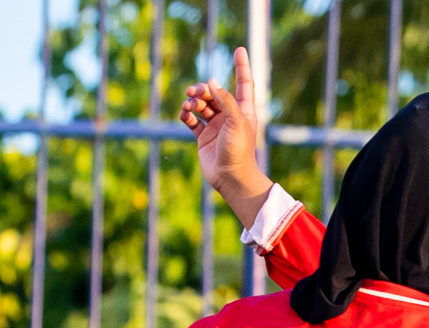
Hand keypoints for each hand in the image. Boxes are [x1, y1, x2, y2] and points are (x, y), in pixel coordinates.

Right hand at [180, 46, 271, 224]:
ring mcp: (216, 126)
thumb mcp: (236, 121)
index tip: (239, 49)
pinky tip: (184, 115)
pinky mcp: (203, 137)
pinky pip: (191, 120)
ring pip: (201, 105)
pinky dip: (186, 115)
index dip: (241, 66)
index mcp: (243, 110)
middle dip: (202, 89)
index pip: (243, 83)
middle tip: (194, 93)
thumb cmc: (239, 150)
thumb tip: (211, 81)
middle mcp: (230, 116)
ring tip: (188, 107)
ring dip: (192, 102)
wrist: (230, 177)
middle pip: (214, 92)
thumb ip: (224, 99)